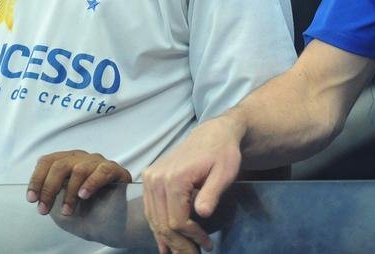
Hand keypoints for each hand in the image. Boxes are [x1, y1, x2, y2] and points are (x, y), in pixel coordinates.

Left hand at [26, 150, 130, 216]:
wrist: (110, 222)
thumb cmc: (84, 209)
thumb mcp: (61, 201)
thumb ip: (51, 193)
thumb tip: (36, 194)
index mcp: (66, 161)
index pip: (47, 161)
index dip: (37, 179)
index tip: (32, 199)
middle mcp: (82, 158)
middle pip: (60, 165)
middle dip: (49, 189)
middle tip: (44, 210)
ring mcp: (99, 163)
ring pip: (79, 170)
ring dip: (69, 193)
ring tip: (67, 211)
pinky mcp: (116, 170)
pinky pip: (102, 171)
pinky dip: (91, 183)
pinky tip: (84, 195)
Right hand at [142, 115, 243, 253]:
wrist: (213, 133)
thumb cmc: (223, 153)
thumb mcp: (225, 172)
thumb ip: (212, 193)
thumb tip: (202, 214)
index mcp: (174, 178)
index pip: (178, 220)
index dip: (192, 237)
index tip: (207, 245)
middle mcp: (156, 179)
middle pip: (163, 223)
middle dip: (178, 244)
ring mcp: (150, 178)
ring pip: (154, 219)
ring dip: (167, 239)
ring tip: (181, 253)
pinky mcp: (149, 178)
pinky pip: (151, 209)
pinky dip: (158, 227)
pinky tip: (165, 242)